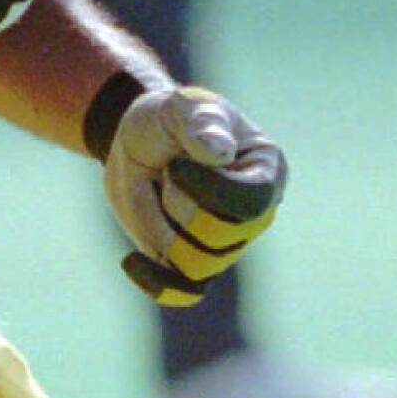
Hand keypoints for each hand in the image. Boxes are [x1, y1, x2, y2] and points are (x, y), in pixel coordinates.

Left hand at [97, 82, 287, 307]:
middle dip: (179, 205)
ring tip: (157, 193)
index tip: (176, 166)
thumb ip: (200, 122)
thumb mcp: (181, 106)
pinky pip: (185, 291)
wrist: (138, 141)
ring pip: (197, 264)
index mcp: (266, 171)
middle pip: (221, 237)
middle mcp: (254, 215)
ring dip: (161, 229)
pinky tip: (130, 260)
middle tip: (167, 172)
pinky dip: (158, 283)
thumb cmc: (169, 119)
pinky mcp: (192, 262)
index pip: (252, 202)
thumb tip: (220, 152)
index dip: (209, 190)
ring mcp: (225, 243)